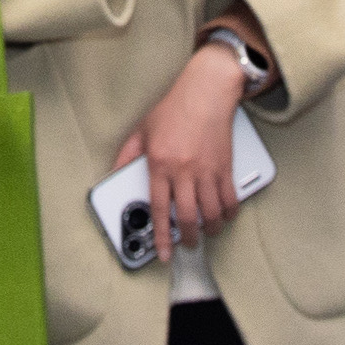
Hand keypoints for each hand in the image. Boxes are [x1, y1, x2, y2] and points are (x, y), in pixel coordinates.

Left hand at [114, 48, 250, 252]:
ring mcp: (207, 170)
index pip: (159, 209)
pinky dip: (228, 213)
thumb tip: (114, 174)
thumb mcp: (141, 130)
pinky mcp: (226, 166)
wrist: (206, 91)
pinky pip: (230, 199)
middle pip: (188, 217)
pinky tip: (224, 216)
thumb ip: (126, 156)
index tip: (163, 253)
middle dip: (189, 239)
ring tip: (207, 233)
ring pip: (212, 213)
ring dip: (210, 230)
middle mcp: (184, 170)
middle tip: (188, 245)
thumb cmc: (174, 108)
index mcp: (160, 164)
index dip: (161, 236)